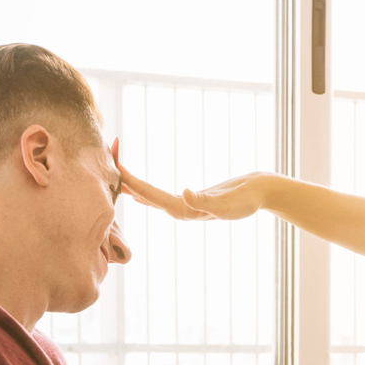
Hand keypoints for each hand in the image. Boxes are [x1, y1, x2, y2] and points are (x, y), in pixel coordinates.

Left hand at [110, 138, 271, 221]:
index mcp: (183, 210)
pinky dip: (140, 184)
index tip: (112, 159)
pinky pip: (154, 193)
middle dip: (121, 176)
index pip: (146, 193)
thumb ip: (206, 200)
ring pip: (145, 195)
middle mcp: (177, 210)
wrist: (260, 195)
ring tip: (112, 165)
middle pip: (140, 195)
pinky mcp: (185, 200)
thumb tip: (185, 194)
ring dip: (128, 181)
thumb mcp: (228, 201)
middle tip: (104, 153)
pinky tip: (132, 180)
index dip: (128, 177)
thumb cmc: (247, 199)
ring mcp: (181, 206)